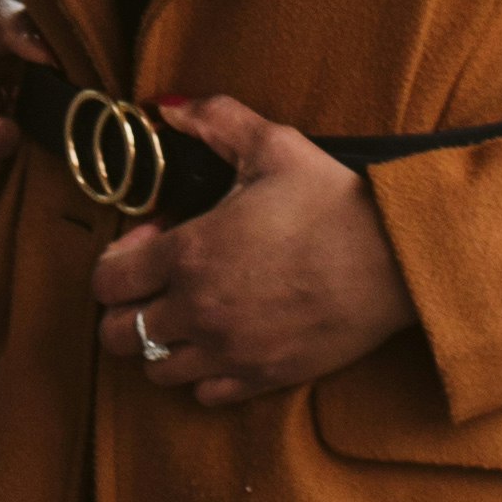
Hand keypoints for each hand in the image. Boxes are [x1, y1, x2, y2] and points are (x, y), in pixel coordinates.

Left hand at [91, 94, 417, 407]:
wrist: (395, 258)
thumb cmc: (333, 200)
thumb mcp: (272, 145)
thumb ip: (213, 120)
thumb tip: (164, 106)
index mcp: (189, 254)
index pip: (106, 281)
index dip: (119, 258)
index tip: (153, 238)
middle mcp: (197, 311)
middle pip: (117, 335)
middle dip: (127, 307)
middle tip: (163, 281)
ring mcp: (229, 352)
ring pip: (155, 370)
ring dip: (162, 342)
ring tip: (191, 314)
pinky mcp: (263, 378)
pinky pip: (204, 395)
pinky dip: (202, 374)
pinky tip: (225, 342)